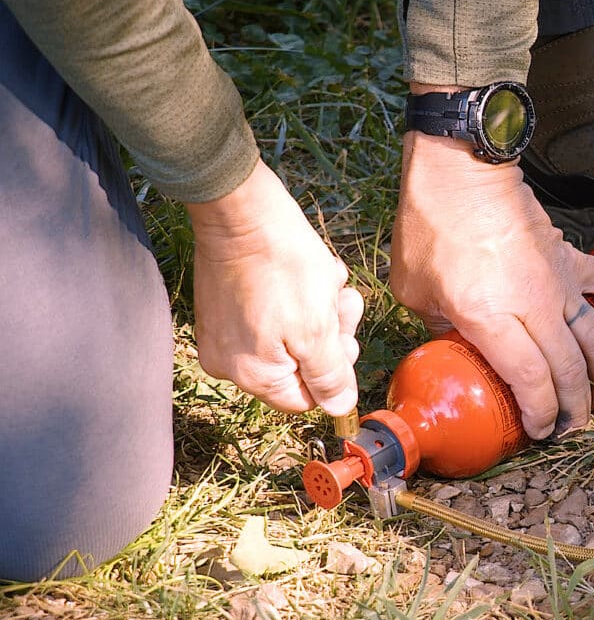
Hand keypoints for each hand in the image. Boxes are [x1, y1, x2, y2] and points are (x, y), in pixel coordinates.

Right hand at [188, 159, 361, 414]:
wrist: (243, 210)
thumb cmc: (282, 267)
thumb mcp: (318, 330)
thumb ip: (329, 377)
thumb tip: (338, 409)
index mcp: (251, 375)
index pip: (306, 397)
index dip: (334, 370)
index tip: (344, 336)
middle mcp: (229, 361)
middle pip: (300, 365)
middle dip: (330, 333)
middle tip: (340, 303)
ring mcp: (224, 331)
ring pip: (293, 334)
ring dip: (321, 309)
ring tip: (325, 279)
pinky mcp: (226, 305)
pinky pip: (274, 313)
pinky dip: (299, 294)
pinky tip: (309, 270)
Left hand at [391, 130, 593, 439]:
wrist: (460, 171)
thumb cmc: (430, 227)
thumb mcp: (416, 292)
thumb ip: (440, 326)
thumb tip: (458, 348)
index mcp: (491, 318)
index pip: (530, 379)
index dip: (541, 412)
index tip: (540, 430)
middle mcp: (532, 306)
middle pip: (567, 368)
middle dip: (575, 407)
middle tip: (573, 428)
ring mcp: (557, 282)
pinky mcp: (568, 258)